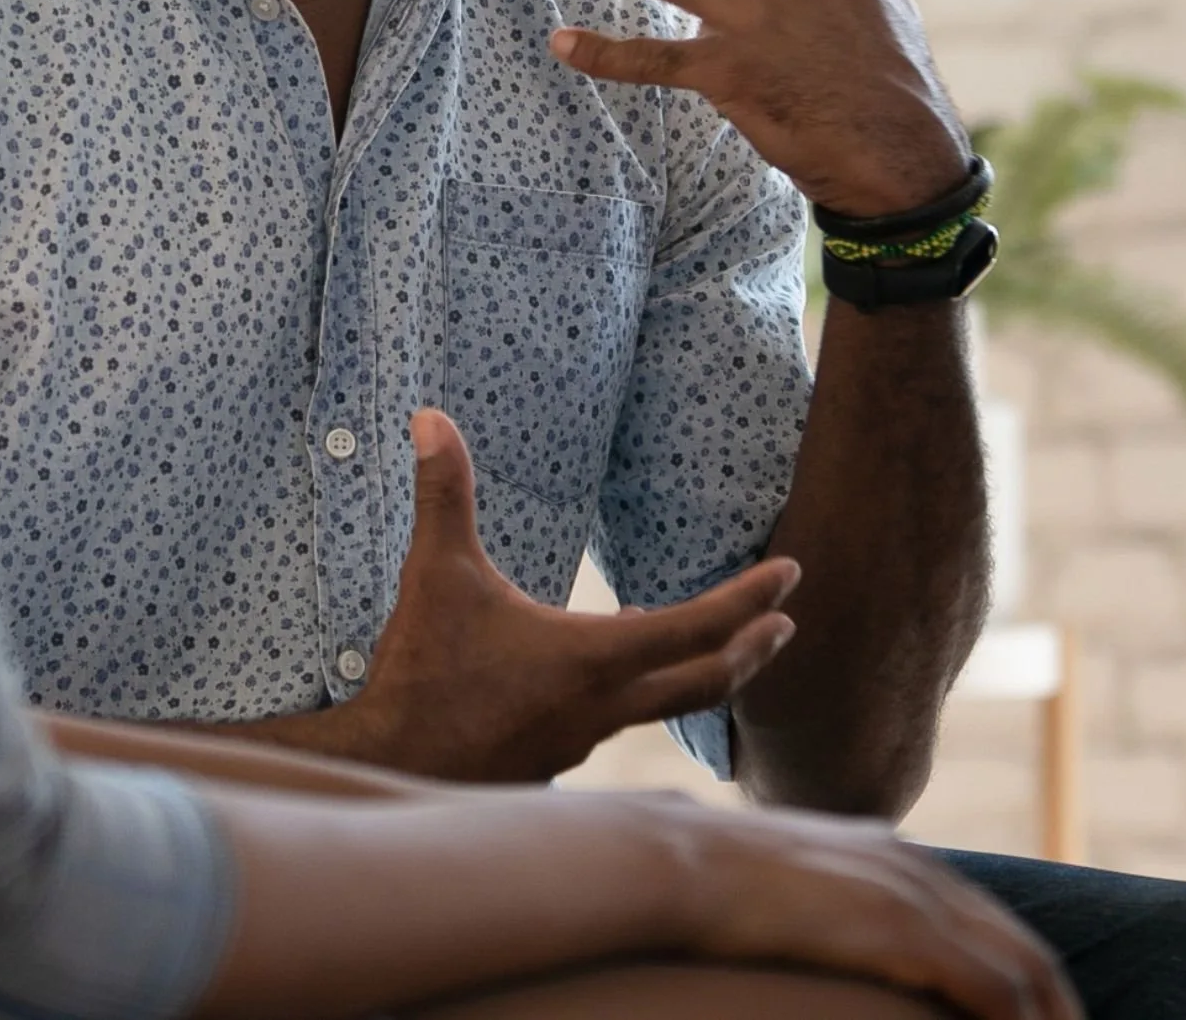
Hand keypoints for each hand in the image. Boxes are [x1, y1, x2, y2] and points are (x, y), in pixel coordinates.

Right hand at [335, 409, 798, 783]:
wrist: (393, 768)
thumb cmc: (422, 673)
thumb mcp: (437, 572)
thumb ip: (444, 493)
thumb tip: (431, 416)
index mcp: (593, 659)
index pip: (696, 626)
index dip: (751, 597)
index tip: (792, 573)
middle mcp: (604, 707)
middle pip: (708, 682)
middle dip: (755, 647)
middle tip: (787, 621)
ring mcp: (584, 740)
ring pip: (665, 706)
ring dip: (702, 672)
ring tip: (718, 645)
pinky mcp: (558, 758)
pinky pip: (621, 721)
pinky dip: (645, 693)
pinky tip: (618, 673)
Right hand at [668, 801, 1081, 1019]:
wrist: (674, 857)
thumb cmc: (708, 884)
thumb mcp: (787, 891)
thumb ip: (829, 910)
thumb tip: (830, 943)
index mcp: (894, 855)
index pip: (992, 928)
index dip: (1030, 989)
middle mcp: (917, 866)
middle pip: (1027, 952)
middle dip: (1061, 1015)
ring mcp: (912, 892)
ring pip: (1025, 973)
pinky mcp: (903, 926)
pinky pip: (995, 991)